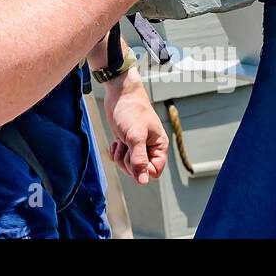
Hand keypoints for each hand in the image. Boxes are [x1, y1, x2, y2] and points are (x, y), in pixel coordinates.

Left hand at [102, 70, 167, 184]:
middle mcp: (150, 148)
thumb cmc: (131, 110)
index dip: (142, 169)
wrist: (119, 93)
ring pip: (128, 165)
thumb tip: (143, 181)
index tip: (134, 155)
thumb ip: (139, 160)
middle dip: (128, 161)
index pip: (154, 172)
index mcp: (159, 146)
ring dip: (121, 156)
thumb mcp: (135, 136)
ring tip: (121, 141)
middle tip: (126, 145)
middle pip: (139, 171)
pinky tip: (116, 141)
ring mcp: (137, 146)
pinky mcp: (126, 142)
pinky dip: (115, 151)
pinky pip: (120, 158)